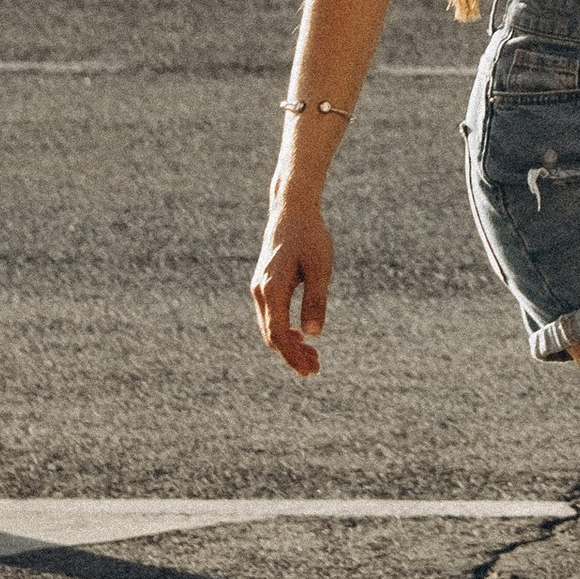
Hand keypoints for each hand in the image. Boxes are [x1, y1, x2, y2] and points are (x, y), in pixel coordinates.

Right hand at [252, 196, 334, 376]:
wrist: (292, 208)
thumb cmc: (310, 235)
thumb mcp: (319, 267)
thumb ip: (315, 299)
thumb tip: (314, 335)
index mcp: (272, 288)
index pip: (279, 334)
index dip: (293, 356)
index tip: (310, 370)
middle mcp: (260, 291)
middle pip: (272, 335)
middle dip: (292, 355)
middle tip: (316, 369)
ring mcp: (260, 287)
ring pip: (270, 326)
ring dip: (289, 344)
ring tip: (312, 357)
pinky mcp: (265, 284)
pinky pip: (271, 315)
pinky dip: (285, 329)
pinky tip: (302, 335)